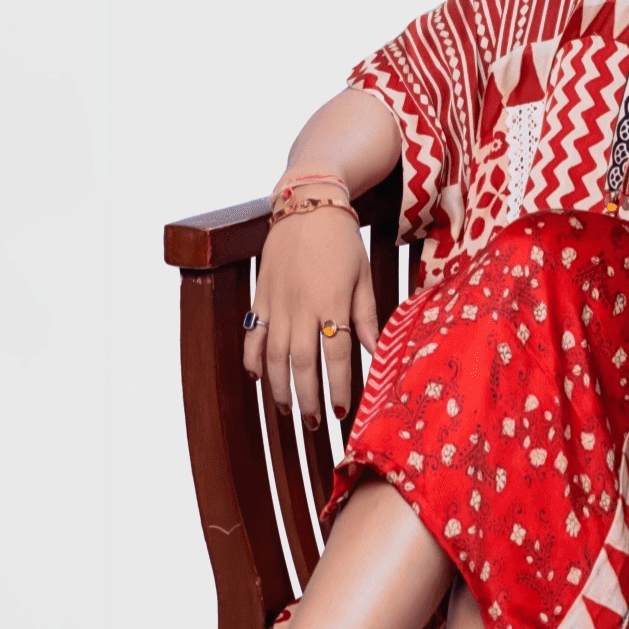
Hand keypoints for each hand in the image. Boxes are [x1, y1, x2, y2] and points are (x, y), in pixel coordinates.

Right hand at [242, 206, 380, 426]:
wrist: (307, 205)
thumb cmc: (342, 242)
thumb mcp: (363, 276)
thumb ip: (367, 315)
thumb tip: (376, 351)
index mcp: (332, 301)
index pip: (337, 355)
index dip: (340, 386)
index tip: (345, 411)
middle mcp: (301, 306)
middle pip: (302, 363)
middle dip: (308, 397)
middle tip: (316, 423)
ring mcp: (276, 303)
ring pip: (274, 355)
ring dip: (280, 387)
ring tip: (287, 411)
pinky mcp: (260, 297)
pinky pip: (252, 336)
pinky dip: (252, 360)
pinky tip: (259, 379)